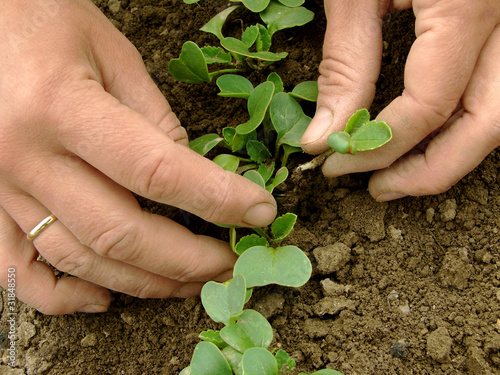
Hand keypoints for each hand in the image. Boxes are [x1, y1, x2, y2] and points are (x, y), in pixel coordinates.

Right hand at [0, 0, 275, 314]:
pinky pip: (19, 270)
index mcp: (63, 107)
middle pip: (121, 232)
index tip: (259, 212)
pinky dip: (63, 296)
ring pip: (81, 259)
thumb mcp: (112, 53)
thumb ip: (154, 117)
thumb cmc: (44, 20)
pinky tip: (105, 298)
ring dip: (145, 282)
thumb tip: (195, 174)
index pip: (157, 171)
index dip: (218, 199)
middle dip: (188, 259)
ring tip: (192, 284)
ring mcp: (1, 188)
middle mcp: (25, 157)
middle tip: (231, 264)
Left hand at [301, 0, 499, 200]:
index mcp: (464, 5)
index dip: (378, 146)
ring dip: (450, 152)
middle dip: (430, 170)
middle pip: (485, 123)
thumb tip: (323, 140)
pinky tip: (419, 136)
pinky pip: (490, 88)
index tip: (337, 163)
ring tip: (396, 174)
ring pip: (496, 111)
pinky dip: (457, 120)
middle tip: (378, 189)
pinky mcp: (497, 26)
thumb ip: (345, 65)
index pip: (429, 106)